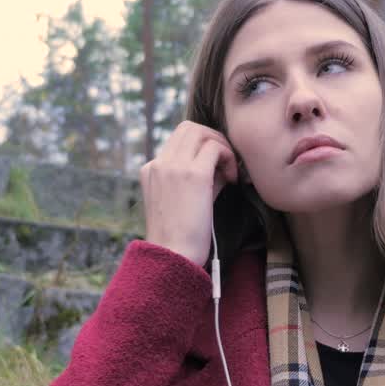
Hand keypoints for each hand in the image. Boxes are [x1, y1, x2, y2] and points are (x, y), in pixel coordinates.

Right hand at [139, 120, 239, 266]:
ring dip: (222, 147)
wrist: (173, 257)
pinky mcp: (193, 174)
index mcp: (151, 170)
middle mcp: (158, 163)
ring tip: (230, 172)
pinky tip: (233, 179)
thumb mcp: (181, 201)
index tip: (215, 168)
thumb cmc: (181, 237)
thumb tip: (219, 167)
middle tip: (226, 163)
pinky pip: (215, 148)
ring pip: (202, 132)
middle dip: (213, 139)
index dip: (201, 148)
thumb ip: (195, 179)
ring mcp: (173, 166)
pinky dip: (228, 158)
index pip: (179, 141)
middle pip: (189, 128)